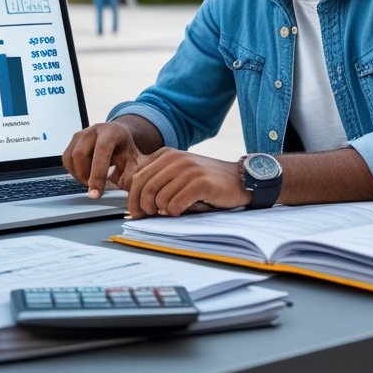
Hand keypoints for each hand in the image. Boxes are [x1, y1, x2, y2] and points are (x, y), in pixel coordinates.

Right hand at [62, 123, 142, 198]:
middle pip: (80, 154)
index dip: (97, 174)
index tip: (95, 193)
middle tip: (94, 187)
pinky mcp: (73, 140)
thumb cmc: (124, 149)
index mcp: (111, 132)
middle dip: (85, 176)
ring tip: (91, 181)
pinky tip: (85, 174)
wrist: (117, 135)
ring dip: (78, 175)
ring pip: (70, 158)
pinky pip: (66, 159)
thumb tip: (122, 185)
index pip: (101, 151)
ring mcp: (81, 134)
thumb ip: (130, 173)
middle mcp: (93, 130)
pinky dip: (73, 171)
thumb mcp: (134, 160)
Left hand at [126, 150, 252, 218]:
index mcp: (166, 155)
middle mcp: (175, 158)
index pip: (137, 177)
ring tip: (175, 210)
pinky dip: (176, 212)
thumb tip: (136, 203)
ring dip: (163, 211)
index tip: (136, 212)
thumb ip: (159, 181)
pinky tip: (185, 209)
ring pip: (159, 198)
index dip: (132, 198)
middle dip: (143, 207)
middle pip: (144, 188)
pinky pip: (175, 205)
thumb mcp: (179, 174)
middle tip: (149, 216)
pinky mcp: (200, 183)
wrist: (239, 179)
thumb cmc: (206, 182)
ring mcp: (188, 169)